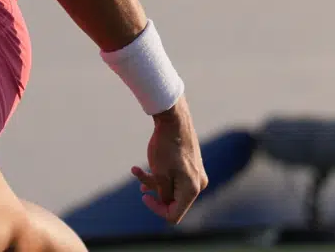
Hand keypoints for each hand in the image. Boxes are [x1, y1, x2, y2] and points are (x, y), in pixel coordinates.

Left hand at [132, 98, 208, 225]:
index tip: (143, 196)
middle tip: (139, 174)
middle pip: (173, 199)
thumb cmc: (165, 146)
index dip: (156, 209)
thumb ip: (163, 193)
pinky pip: (174, 177)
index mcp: (192, 190)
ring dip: (153, 180)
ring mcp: (196, 175)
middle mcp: (198, 184)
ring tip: (136, 170)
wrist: (173, 120)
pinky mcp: (191, 166)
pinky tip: (140, 167)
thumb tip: (166, 203)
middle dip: (153, 190)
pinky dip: (160, 173)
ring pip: (171, 187)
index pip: (174, 214)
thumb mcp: (160, 174)